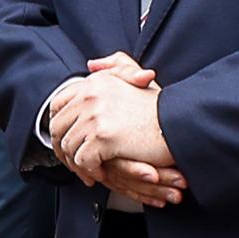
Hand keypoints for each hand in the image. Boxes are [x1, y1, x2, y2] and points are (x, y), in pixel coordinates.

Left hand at [46, 54, 186, 208]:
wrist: (180, 123)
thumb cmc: (159, 107)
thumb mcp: (137, 77)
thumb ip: (115, 67)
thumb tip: (91, 64)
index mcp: (95, 82)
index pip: (58, 104)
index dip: (60, 124)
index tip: (67, 138)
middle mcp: (91, 95)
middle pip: (58, 127)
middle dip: (63, 148)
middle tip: (74, 162)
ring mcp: (95, 116)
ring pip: (69, 146)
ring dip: (76, 163)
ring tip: (88, 171)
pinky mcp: (103, 138)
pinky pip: (83, 161)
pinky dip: (90, 171)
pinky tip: (100, 173)